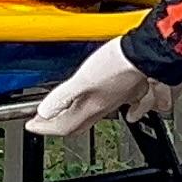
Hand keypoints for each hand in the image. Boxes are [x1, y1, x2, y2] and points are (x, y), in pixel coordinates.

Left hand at [28, 38, 166, 136]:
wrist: (150, 53)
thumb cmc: (119, 64)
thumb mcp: (83, 79)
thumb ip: (63, 96)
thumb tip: (44, 111)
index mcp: (92, 106)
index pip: (64, 126)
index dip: (45, 128)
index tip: (32, 125)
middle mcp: (105, 107)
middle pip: (78, 124)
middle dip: (59, 125)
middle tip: (45, 120)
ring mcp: (119, 99)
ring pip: (96, 116)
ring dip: (80, 116)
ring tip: (70, 114)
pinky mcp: (130, 88)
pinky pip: (121, 107)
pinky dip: (116, 111)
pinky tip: (122, 109)